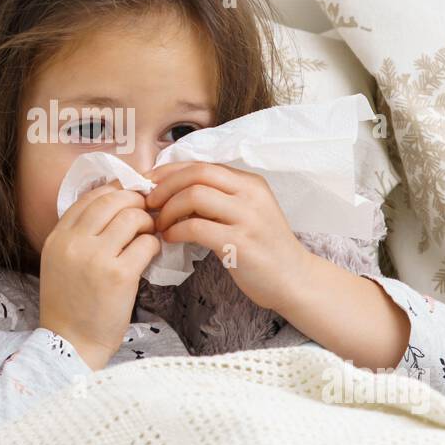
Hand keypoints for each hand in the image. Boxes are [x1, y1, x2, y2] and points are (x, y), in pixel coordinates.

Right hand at [38, 179, 160, 369]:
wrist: (71, 345)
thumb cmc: (70, 306)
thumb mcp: (59, 263)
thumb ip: (78, 236)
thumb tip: (113, 208)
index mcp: (57, 238)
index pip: (90, 197)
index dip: (115, 192)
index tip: (129, 198)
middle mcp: (73, 243)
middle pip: (112, 200)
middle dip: (135, 201)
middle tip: (146, 212)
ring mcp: (96, 257)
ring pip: (132, 217)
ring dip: (147, 222)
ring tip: (148, 234)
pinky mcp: (119, 275)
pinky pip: (146, 243)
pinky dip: (154, 244)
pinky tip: (150, 254)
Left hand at [142, 161, 315, 314]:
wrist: (295, 279)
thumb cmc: (264, 248)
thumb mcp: (245, 213)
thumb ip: (217, 199)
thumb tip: (172, 192)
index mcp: (250, 183)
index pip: (202, 164)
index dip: (169, 172)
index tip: (149, 184)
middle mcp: (250, 194)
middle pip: (197, 173)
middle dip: (165, 186)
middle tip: (149, 203)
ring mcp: (248, 218)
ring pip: (195, 196)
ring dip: (168, 209)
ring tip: (160, 224)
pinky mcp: (240, 244)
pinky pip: (197, 227)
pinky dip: (176, 230)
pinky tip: (170, 238)